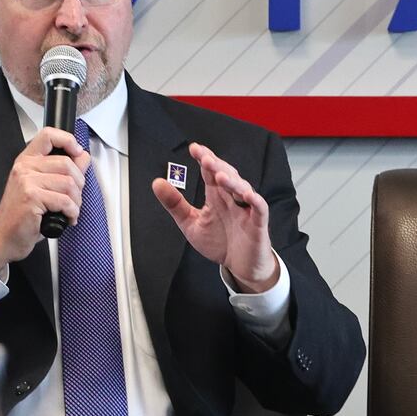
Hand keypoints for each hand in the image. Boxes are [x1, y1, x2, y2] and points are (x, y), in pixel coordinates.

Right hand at [0, 127, 90, 270]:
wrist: (4, 237)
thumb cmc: (21, 216)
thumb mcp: (42, 188)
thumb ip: (63, 171)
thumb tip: (82, 157)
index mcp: (26, 161)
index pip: (48, 135)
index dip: (67, 140)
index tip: (77, 151)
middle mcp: (25, 168)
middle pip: (67, 164)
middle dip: (79, 184)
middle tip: (74, 198)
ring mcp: (27, 181)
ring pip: (69, 183)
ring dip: (76, 201)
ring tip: (70, 210)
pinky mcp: (32, 197)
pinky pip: (64, 200)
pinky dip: (72, 212)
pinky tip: (67, 218)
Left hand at [151, 142, 278, 291]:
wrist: (241, 266)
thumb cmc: (220, 242)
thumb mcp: (191, 223)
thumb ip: (175, 204)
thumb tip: (157, 183)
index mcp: (216, 196)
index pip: (210, 173)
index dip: (204, 159)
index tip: (194, 148)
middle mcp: (231, 198)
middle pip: (227, 176)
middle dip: (216, 166)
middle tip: (205, 157)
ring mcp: (246, 209)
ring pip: (242, 189)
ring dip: (232, 181)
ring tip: (219, 175)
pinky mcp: (258, 223)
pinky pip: (259, 208)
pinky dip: (254, 200)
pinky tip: (246, 195)